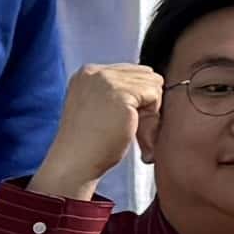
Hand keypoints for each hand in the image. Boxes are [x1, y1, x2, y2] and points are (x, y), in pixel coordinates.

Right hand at [35, 62, 165, 196]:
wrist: (75, 162)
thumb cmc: (91, 142)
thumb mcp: (101, 106)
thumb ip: (120, 91)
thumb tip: (157, 80)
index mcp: (88, 73)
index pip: (133, 71)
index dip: (138, 96)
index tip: (126, 119)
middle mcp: (96, 72)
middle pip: (145, 75)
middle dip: (146, 101)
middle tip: (134, 127)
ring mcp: (107, 80)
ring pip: (153, 83)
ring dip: (150, 110)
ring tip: (134, 130)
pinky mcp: (120, 93)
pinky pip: (155, 94)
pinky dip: (152, 115)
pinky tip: (134, 129)